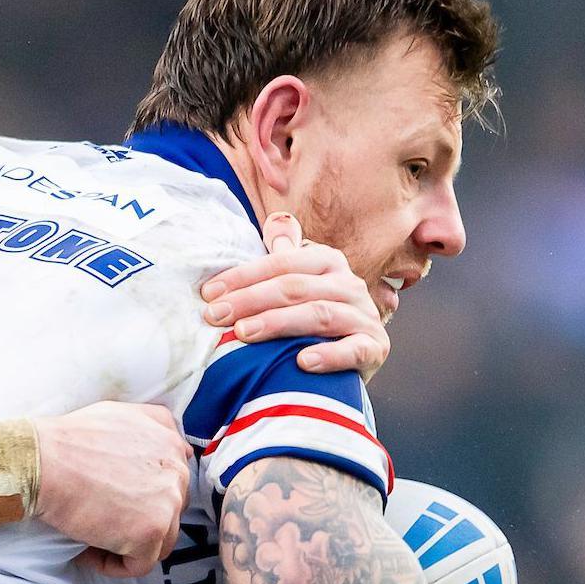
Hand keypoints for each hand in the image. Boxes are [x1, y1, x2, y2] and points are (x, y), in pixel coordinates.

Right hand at [32, 402, 190, 576]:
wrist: (44, 463)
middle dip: (137, 521)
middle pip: (169, 513)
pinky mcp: (151, 532)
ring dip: (128, 545)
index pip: (172, 484)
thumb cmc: (68, 440)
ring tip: (92, 538)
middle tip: (100, 521)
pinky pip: (140, 564)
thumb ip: (155, 427)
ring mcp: (168, 503)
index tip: (113, 501)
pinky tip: (87, 551)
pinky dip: (113, 564)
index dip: (142, 498)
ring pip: (160, 541)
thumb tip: (184, 452)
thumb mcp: (120, 414)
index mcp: (170, 445)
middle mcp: (178, 472)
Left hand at [200, 213, 389, 380]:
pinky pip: (353, 350)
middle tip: (216, 315)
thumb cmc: (313, 320)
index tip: (209, 292)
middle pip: (296, 287)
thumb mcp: (300, 284)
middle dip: (250, 300)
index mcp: (328, 263)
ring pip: (319, 315)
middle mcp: (349, 285)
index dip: (244, 276)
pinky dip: (328, 355)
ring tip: (243, 333)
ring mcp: (365, 317)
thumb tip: (276, 221)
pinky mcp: (374, 348)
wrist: (352, 360)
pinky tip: (302, 362)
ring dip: (278, 323)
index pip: (283, 264)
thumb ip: (285, 257)